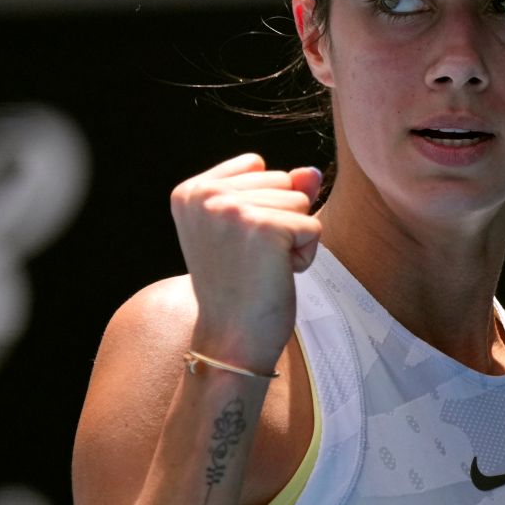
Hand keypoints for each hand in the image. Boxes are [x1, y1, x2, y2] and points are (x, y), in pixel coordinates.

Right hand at [169, 153, 322, 371]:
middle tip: (250, 259)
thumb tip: (310, 172)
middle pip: (281, 180)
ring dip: (292, 238)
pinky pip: (313, 227)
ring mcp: (233, 209)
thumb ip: (278, 190)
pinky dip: (304, 255)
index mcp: (191, 190)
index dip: (261, 205)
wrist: (231, 339)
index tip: (236, 242)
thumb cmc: (239, 286)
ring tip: (261, 267)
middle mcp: (205, 194)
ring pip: (300, 202)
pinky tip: (275, 276)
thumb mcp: (249, 228)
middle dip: (279, 220)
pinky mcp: (265, 228)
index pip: (257, 166)